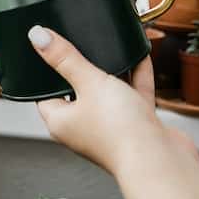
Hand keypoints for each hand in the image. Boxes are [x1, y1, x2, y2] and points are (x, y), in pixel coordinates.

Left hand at [27, 25, 198, 177]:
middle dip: (83, 68)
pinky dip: (136, 77)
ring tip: (112, 47)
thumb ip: (65, 58)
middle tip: (82, 45)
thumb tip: (38, 37)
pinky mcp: (136, 125)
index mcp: (60, 122)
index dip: (46, 73)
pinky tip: (140, 57)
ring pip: (109, 93)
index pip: (44, 94)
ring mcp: (110, 127)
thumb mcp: (88, 82)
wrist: (160, 161)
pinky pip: (134, 95)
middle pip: (78, 90)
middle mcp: (83, 127)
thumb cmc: (119, 133)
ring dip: (113, 71)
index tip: (49, 51)